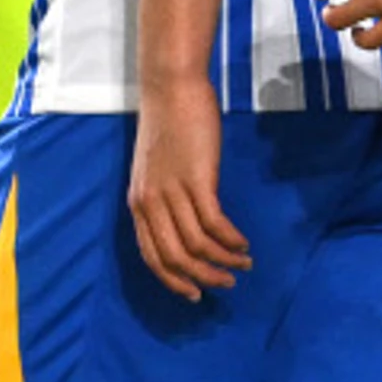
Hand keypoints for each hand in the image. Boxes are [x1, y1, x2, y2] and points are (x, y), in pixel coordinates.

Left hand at [128, 84, 247, 299]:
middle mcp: (151, 203)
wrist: (172, 88)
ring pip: (196, 244)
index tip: (194, 292)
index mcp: (138, 203)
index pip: (151, 255)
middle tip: (226, 284)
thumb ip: (164, 195)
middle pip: (174, 257)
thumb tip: (184, 220)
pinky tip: (244, 244)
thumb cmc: (168, 123)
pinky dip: (231, 240)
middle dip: (201, 278)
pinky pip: (214, 223)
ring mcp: (173, 192)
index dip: (173, 280)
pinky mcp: (198, 179)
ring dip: (223, 261)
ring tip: (243, 265)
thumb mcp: (156, 167)